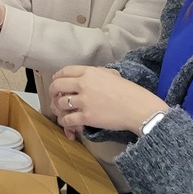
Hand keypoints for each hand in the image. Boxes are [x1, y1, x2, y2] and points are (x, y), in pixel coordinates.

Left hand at [48, 65, 166, 139]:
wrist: (139, 108)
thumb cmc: (130, 92)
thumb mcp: (112, 75)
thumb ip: (97, 73)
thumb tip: (89, 75)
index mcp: (89, 73)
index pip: (65, 71)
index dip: (57, 77)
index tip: (56, 81)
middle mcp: (83, 84)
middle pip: (57, 85)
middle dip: (53, 91)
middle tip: (55, 96)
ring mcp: (83, 101)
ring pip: (60, 103)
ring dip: (58, 108)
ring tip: (61, 110)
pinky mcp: (86, 117)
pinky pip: (67, 119)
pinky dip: (64, 121)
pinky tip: (67, 122)